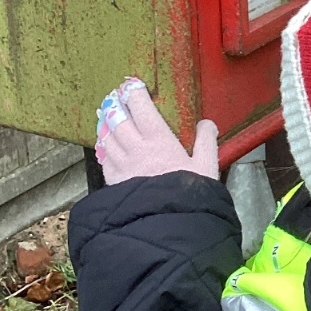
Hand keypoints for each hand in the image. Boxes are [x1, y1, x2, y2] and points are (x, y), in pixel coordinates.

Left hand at [95, 79, 218, 184]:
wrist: (166, 226)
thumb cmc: (189, 196)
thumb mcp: (206, 167)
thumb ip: (207, 142)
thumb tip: (207, 124)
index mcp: (159, 140)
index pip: (141, 108)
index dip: (134, 93)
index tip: (131, 84)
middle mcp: (136, 149)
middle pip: (118, 118)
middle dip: (115, 103)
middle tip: (115, 95)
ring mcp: (121, 165)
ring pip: (107, 136)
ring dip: (105, 122)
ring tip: (105, 115)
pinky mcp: (113, 182)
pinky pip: (103, 158)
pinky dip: (103, 147)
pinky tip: (104, 145)